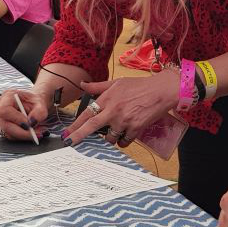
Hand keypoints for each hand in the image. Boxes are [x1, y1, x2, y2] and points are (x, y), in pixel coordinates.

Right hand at [0, 89, 50, 140]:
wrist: (31, 105)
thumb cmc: (33, 102)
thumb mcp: (41, 104)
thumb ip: (39, 113)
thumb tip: (32, 122)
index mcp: (7, 96)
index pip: (4, 110)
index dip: (16, 119)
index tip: (29, 125)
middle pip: (5, 125)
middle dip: (22, 132)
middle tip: (37, 134)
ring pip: (7, 133)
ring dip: (23, 135)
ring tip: (36, 131)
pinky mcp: (0, 127)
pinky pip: (9, 136)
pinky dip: (21, 136)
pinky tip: (29, 132)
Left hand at [64, 71, 179, 145]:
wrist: (161, 91)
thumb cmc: (139, 86)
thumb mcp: (117, 83)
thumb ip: (98, 86)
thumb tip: (82, 84)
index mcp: (107, 99)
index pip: (87, 113)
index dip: (75, 125)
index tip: (66, 133)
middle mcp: (113, 111)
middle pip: (92, 127)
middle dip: (78, 136)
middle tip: (69, 143)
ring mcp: (124, 121)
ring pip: (109, 138)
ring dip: (109, 137)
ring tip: (116, 130)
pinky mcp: (135, 129)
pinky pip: (124, 142)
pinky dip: (122, 141)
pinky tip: (125, 134)